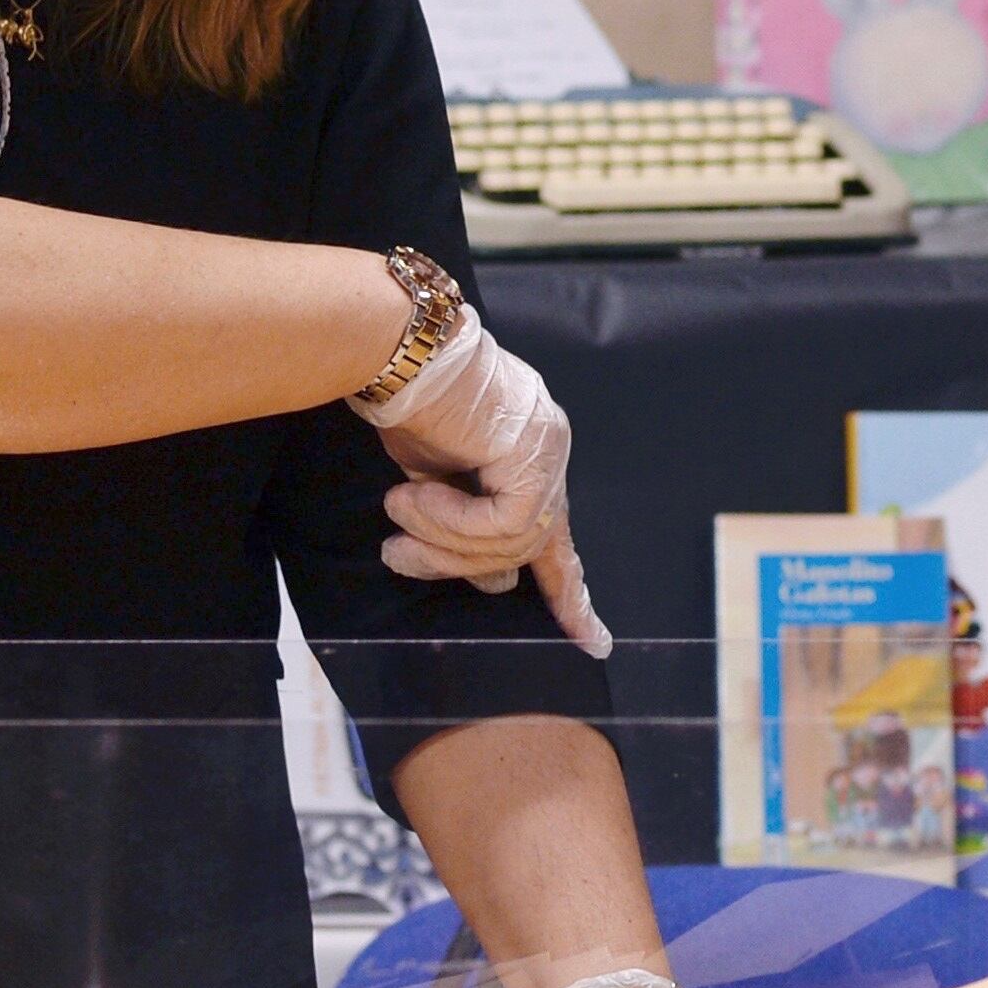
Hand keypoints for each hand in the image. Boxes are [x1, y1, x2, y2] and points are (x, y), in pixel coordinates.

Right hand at [350, 313, 609, 657]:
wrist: (392, 346)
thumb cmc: (402, 402)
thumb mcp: (431, 480)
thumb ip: (463, 525)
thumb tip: (493, 584)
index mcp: (531, 452)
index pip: (556, 532)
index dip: (569, 589)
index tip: (595, 641)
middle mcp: (550, 447)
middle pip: (527, 544)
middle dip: (459, 563)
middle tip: (396, 555)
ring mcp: (547, 446)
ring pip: (512, 541)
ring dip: (442, 541)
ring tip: (396, 515)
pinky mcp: (533, 451)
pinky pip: (501, 523)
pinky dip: (450, 521)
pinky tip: (413, 496)